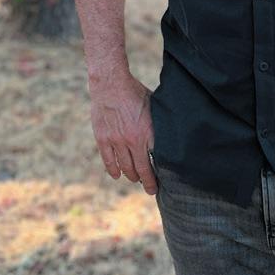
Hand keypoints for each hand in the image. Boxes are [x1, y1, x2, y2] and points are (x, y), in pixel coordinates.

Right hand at [88, 73, 157, 195]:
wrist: (110, 84)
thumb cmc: (135, 92)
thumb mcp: (154, 106)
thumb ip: (158, 123)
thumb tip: (171, 133)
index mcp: (147, 133)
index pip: (156, 161)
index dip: (160, 174)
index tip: (164, 181)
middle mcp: (132, 141)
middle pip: (141, 170)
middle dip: (148, 182)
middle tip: (152, 189)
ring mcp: (116, 141)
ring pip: (125, 168)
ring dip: (132, 176)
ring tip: (136, 180)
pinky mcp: (103, 139)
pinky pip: (109, 161)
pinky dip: (113, 170)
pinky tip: (117, 175)